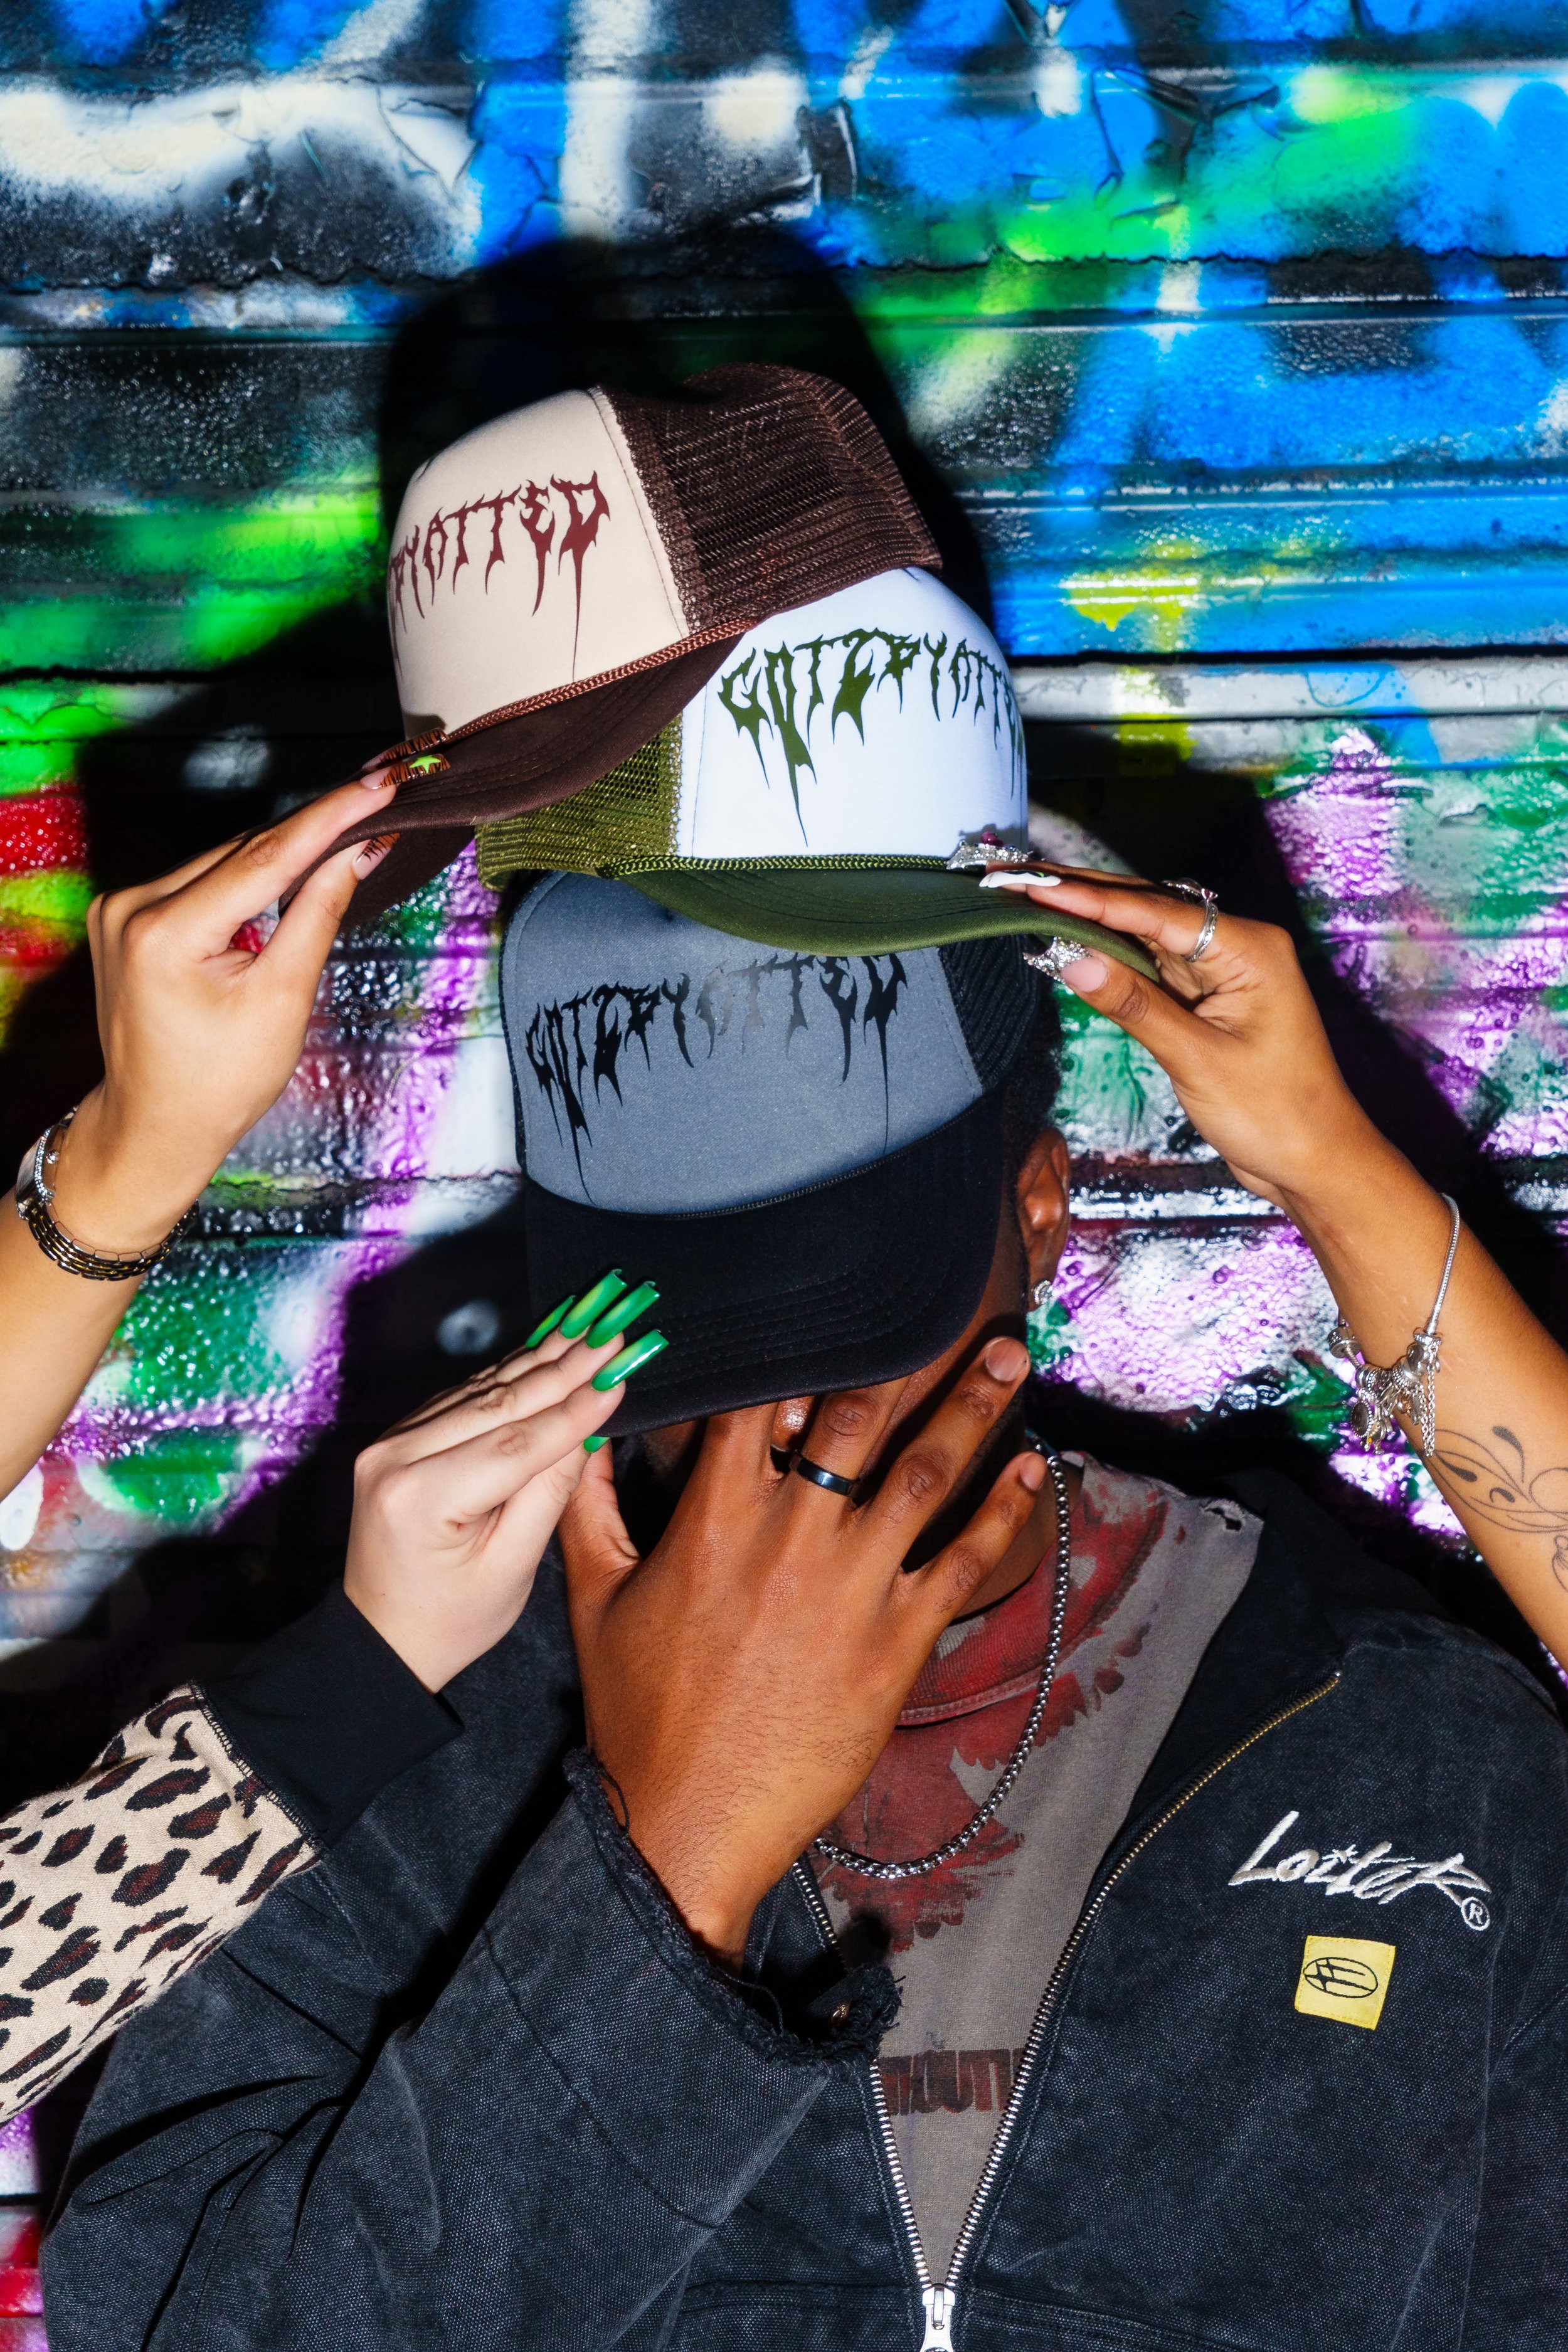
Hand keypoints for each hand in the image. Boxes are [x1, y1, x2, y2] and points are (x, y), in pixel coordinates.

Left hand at [47, 776, 398, 1253]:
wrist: (157, 1126)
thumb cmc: (219, 1083)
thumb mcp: (282, 999)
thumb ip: (317, 915)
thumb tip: (356, 854)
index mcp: (165, 932)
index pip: (265, 857)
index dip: (330, 817)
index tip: (378, 785)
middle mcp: (131, 907)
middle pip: (243, 854)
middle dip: (312, 833)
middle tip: (377, 800)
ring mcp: (121, 910)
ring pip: (223, 864)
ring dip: (281, 857)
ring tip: (346, 836)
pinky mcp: (125, 918)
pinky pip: (201, 883)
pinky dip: (247, 880)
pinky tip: (290, 875)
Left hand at [344, 1323, 628, 1690]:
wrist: (382, 1640)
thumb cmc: (450, 1619)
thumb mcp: (512, 1567)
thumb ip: (549, 1491)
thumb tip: (590, 1423)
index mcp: (420, 1498)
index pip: (516, 1442)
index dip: (576, 1405)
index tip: (622, 1368)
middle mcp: (394, 1459)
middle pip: (498, 1402)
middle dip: (565, 1364)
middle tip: (615, 1328)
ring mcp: (389, 1444)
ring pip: (481, 1391)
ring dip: (540, 1358)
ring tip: (590, 1325)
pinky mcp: (396, 1438)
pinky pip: (462, 1398)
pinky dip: (509, 1376)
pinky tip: (547, 1349)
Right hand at [559, 1337, 1044, 1966]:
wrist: (689, 1818)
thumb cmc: (638, 1710)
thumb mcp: (594, 1598)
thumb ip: (591, 1506)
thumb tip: (587, 1434)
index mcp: (714, 1518)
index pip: (762, 1403)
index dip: (800, 1343)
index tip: (841, 1298)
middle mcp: (790, 1537)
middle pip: (858, 1417)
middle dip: (912, 1355)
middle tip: (963, 1308)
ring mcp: (850, 1587)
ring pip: (924, 1474)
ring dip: (973, 1410)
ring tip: (1009, 1360)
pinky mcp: (895, 1642)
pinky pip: (960, 1561)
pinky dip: (1001, 1512)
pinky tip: (1030, 1469)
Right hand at [981, 863, 1393, 1214]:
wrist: (1314, 1161)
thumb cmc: (1275, 1113)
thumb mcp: (1196, 1059)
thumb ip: (1132, 1005)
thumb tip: (1071, 959)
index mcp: (1248, 948)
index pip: (1154, 910)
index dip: (1088, 897)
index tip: (1032, 884)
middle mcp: (1236, 948)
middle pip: (1146, 909)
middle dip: (1079, 894)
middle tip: (1015, 877)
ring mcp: (1220, 972)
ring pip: (1142, 934)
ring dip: (1087, 920)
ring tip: (1027, 897)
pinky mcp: (1205, 999)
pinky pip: (1149, 966)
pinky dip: (1109, 956)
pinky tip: (1068, 941)